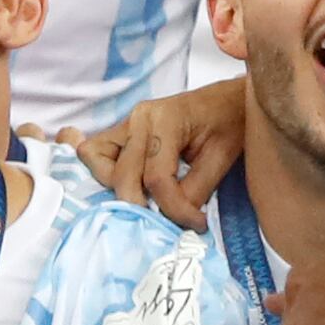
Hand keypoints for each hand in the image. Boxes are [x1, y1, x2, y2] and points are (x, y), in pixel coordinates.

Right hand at [66, 81, 244, 228]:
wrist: (227, 101)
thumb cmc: (228, 123)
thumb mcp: (221, 158)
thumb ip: (195, 190)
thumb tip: (172, 220)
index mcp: (166, 120)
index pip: (157, 177)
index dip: (175, 208)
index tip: (196, 223)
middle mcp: (137, 119)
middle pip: (122, 174)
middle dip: (141, 204)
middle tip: (167, 220)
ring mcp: (124, 122)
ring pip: (97, 161)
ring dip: (116, 186)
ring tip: (147, 199)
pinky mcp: (120, 131)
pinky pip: (96, 153)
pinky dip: (105, 172)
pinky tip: (131, 183)